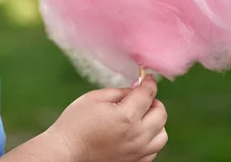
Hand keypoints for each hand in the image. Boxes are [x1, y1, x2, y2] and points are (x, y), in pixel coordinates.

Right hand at [46, 75, 167, 161]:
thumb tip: (137, 88)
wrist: (67, 150)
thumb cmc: (76, 122)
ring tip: (140, 117)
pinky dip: (150, 139)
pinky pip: (153, 149)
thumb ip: (119, 92)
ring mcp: (137, 152)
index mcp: (126, 116)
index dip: (149, 83)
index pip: (148, 94)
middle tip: (141, 98)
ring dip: (155, 122)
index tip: (148, 78)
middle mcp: (137, 135)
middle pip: (161, 114)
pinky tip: (136, 133)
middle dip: (153, 101)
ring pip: (162, 134)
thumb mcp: (94, 98)